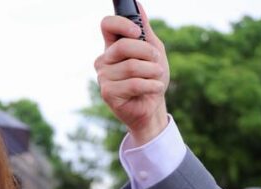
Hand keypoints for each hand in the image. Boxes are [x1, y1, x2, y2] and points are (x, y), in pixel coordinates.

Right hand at [96, 6, 169, 144]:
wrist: (152, 107)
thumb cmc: (151, 77)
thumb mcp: (153, 50)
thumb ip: (145, 30)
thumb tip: (138, 5)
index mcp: (112, 46)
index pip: (107, 25)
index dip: (122, 24)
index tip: (138, 33)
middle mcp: (103, 60)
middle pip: (123, 46)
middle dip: (148, 53)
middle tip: (156, 62)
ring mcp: (103, 77)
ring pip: (132, 66)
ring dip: (153, 72)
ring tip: (156, 78)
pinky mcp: (107, 94)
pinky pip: (134, 83)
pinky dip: (151, 85)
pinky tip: (155, 88)